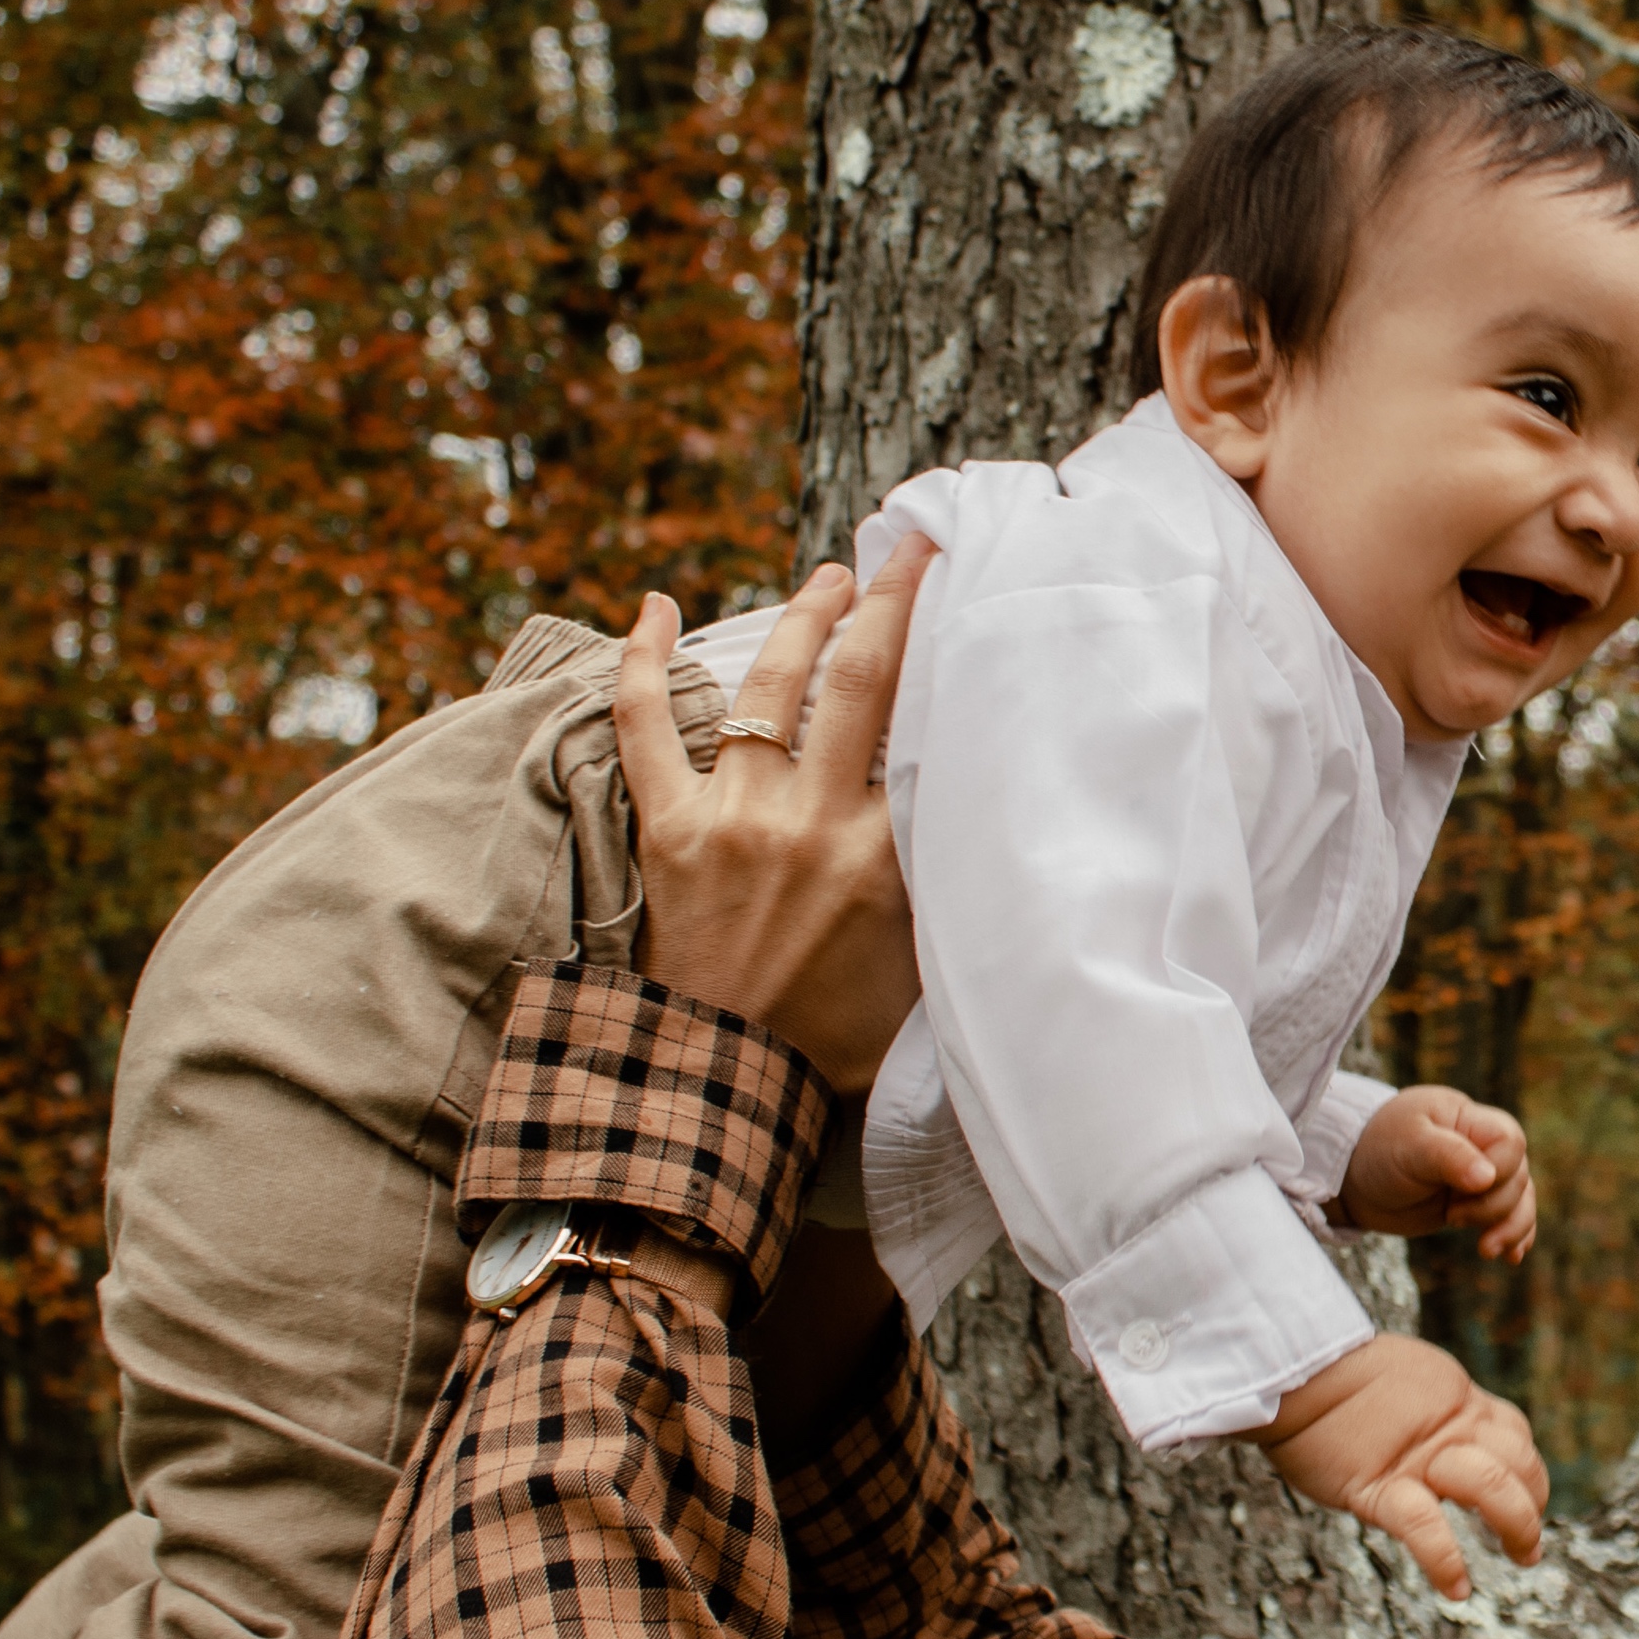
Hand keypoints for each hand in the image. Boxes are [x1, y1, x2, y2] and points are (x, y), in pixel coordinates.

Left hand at [618, 539, 935, 1090]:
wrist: (723, 1085)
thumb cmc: (832, 1041)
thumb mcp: (924, 971)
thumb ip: (951, 896)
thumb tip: (997, 833)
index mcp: (881, 856)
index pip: (923, 729)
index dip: (948, 654)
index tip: (971, 598)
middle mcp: (810, 820)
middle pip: (857, 679)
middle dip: (887, 600)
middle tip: (907, 552)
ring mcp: (733, 817)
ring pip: (767, 688)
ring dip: (800, 619)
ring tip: (828, 579)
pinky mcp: (669, 829)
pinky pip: (645, 727)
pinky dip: (642, 662)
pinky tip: (650, 605)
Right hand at [1256, 1334, 1547, 1599]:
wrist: (1294, 1370)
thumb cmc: (1337, 1379)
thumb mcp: (1407, 1383)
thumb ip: (1435, 1410)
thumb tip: (1449, 1437)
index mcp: (1458, 1403)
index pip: (1515, 1438)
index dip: (1529, 1472)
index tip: (1527, 1501)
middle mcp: (1448, 1430)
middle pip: (1518, 1463)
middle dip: (1533, 1506)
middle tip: (1529, 1548)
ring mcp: (1417, 1458)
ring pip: (1490, 1486)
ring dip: (1517, 1526)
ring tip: (1520, 1556)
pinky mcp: (1379, 1487)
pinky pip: (1424, 1526)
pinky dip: (1445, 1561)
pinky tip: (1456, 1588)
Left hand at [1330, 1086, 1535, 1260]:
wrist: (1353, 1177)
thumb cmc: (1378, 1148)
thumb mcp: (1410, 1146)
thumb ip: (1450, 1156)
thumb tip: (1488, 1178)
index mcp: (1471, 1120)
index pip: (1512, 1144)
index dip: (1499, 1172)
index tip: (1461, 1192)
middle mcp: (1483, 1146)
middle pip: (1519, 1178)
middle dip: (1494, 1207)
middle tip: (1451, 1217)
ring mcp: (1481, 1177)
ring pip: (1520, 1201)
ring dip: (1511, 1228)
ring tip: (1487, 1250)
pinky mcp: (1474, 1204)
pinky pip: (1510, 1218)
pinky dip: (1514, 1236)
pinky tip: (1512, 1257)